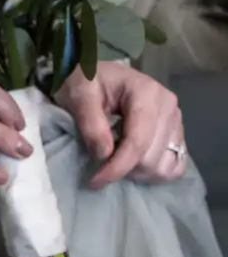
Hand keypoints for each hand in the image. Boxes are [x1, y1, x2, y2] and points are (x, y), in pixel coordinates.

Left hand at [56, 60, 186, 187]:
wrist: (95, 75)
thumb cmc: (85, 82)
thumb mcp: (79, 96)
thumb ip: (91, 123)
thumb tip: (105, 154)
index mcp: (147, 93)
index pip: (137, 142)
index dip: (117, 167)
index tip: (94, 181)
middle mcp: (169, 107)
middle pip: (152, 157)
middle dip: (124, 170)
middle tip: (100, 167)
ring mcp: (176, 120)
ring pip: (166, 165)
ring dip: (139, 173)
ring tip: (116, 164)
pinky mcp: (176, 132)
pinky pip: (176, 164)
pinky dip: (156, 172)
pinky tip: (134, 167)